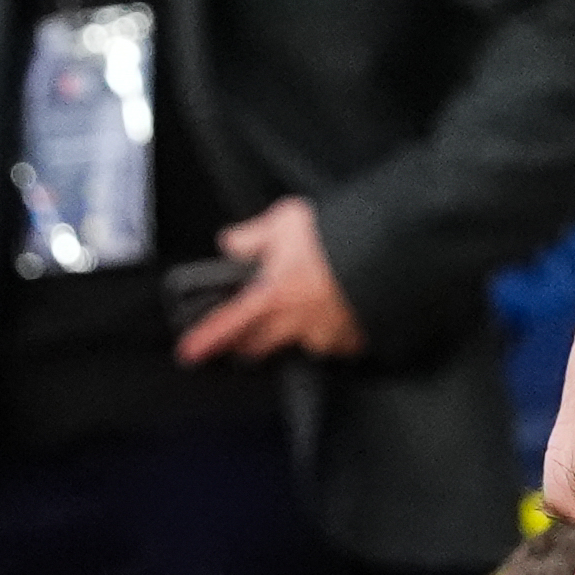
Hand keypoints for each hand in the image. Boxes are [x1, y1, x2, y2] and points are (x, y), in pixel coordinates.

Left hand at [176, 197, 361, 364]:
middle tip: (245, 333)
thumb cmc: (334, 238)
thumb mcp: (283, 220)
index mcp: (271, 296)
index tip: (189, 354)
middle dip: (247, 343)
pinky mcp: (353, 342)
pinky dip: (332, 331)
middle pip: (259, 347)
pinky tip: (337, 309)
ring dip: (296, 331)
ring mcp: (325, 337)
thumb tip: (231, 244)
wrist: (385, 253)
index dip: (206, 340)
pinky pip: (336, 344)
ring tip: (309, 305)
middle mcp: (295, 324)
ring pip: (300, 344)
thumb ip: (251, 237)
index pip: (229, 324)